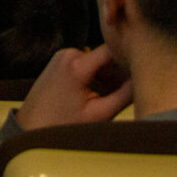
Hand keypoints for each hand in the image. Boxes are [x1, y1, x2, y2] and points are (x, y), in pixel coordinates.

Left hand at [16, 45, 132, 129]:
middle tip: (130, 93)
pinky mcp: (60, 61)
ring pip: (98, 61)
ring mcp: (63, 56)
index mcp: (77, 63)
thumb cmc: (63, 124)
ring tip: (114, 98)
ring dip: (108, 76)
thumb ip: (125, 95)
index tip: (143, 71)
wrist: (32, 126)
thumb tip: (144, 79)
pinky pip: (86, 64)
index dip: (131, 58)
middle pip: (106, 56)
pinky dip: (96, 77)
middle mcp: (69, 53)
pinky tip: (99, 95)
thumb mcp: (99, 113)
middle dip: (120, 73)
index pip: (114, 50)